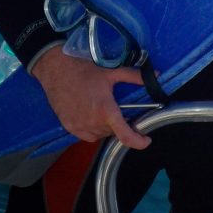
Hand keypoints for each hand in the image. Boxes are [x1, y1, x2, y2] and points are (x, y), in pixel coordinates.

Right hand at [31, 45, 150, 149]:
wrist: (57, 70)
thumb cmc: (85, 70)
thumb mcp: (112, 71)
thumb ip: (135, 76)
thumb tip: (156, 74)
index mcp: (106, 111)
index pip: (125, 136)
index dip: (138, 142)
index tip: (146, 140)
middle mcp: (93, 123)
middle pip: (113, 132)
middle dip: (120, 123)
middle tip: (119, 110)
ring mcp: (80, 127)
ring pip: (101, 134)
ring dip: (107, 126)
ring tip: (104, 109)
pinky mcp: (69, 127)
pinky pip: (88, 135)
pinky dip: (94, 128)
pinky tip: (92, 114)